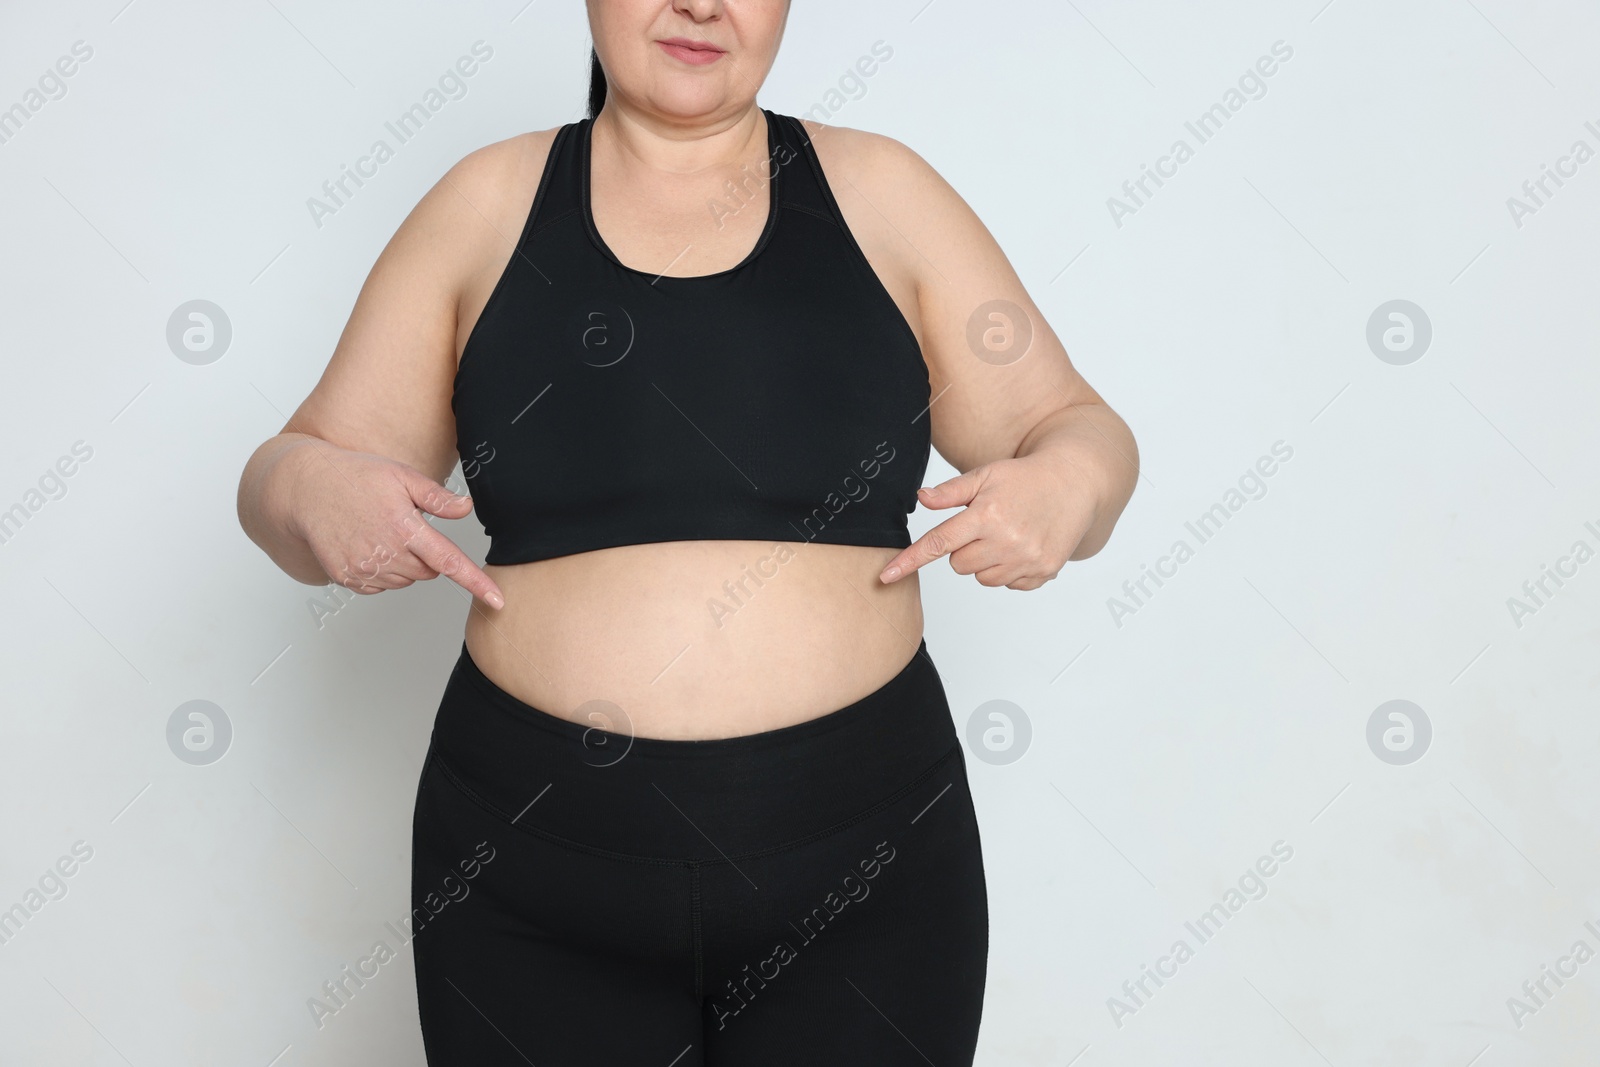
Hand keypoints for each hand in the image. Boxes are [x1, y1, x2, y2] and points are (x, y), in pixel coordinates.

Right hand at [289, 443, 503, 608]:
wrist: (305, 489)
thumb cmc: (355, 476)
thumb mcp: (400, 476)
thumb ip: (435, 497)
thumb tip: (466, 508)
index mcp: (403, 527)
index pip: (449, 561)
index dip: (476, 582)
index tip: (497, 600)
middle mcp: (384, 553)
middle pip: (428, 571)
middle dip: (426, 554)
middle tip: (405, 526)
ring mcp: (363, 570)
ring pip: (405, 580)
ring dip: (404, 563)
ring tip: (380, 531)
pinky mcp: (347, 579)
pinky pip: (380, 585)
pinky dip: (381, 571)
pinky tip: (365, 544)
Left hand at [877, 455, 1092, 590]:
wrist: (1076, 483)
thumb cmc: (1025, 478)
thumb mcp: (987, 475)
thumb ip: (952, 492)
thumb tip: (921, 499)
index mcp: (987, 514)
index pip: (938, 543)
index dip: (909, 561)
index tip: (885, 577)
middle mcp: (1007, 541)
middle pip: (958, 564)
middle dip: (965, 547)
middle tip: (987, 525)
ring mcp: (1026, 560)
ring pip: (981, 578)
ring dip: (986, 561)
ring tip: (1007, 534)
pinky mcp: (1042, 573)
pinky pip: (1007, 584)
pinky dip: (1009, 570)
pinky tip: (1024, 545)